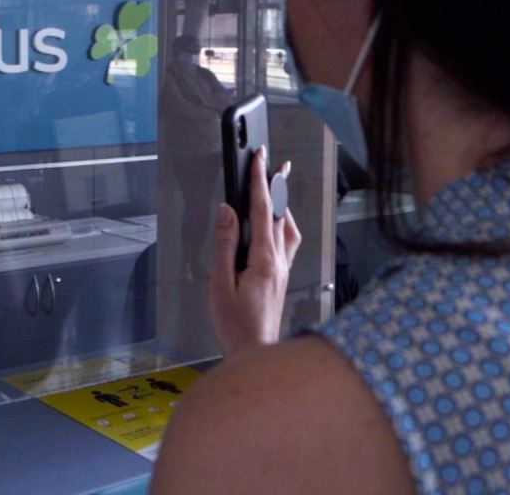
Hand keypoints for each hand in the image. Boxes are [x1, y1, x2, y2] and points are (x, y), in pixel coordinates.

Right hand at [210, 146, 300, 356]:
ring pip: (288, 227)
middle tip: (272, 162)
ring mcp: (283, 268)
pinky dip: (284, 223)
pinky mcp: (281, 276)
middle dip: (275, 184)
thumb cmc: (235, 324)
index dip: (260, 181)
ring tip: (275, 186)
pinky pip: (288, 241)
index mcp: (263, 259)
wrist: (255, 351)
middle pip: (280, 213)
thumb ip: (225, 245)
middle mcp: (279, 261)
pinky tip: (277, 223)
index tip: (258, 158)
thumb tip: (227, 212)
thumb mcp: (220, 284)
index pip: (263, 210)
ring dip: (281, 204)